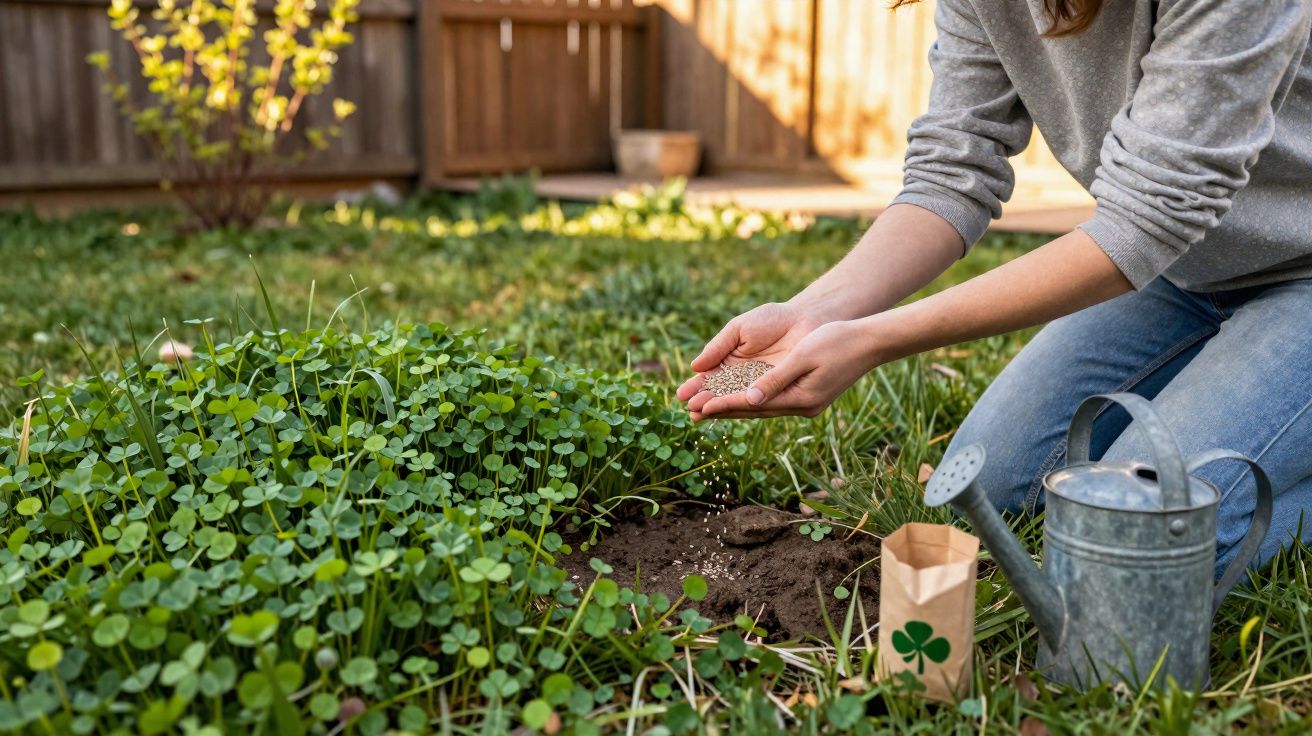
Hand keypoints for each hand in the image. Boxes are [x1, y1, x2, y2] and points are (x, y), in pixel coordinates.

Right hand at [676, 303, 821, 420]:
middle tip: (690, 411)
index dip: (696, 387)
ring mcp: (759, 387)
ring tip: (701, 415)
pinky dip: (744, 407)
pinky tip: (729, 412)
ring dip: (719, 409)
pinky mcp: (776, 393)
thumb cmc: (770, 319)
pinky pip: (759, 402)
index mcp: (729, 362)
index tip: (682, 395)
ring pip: (736, 401)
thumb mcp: (739, 329)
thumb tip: (695, 366)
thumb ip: (718, 347)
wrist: (804, 319)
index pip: (710, 378)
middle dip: (704, 402)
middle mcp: (742, 379)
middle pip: (720, 394)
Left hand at [692, 320, 882, 419]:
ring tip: (707, 410)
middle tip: (692, 414)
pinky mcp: (808, 395)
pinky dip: (752, 399)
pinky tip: (738, 398)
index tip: (700, 406)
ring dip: (734, 407)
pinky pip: (772, 400)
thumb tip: (750, 399)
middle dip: (723, 410)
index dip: (724, 404)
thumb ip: (775, 379)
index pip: (753, 404)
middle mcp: (801, 406)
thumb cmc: (837, 341)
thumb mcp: (803, 356)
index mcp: (800, 398)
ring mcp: (806, 403)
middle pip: (754, 410)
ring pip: (762, 406)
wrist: (871, 341)